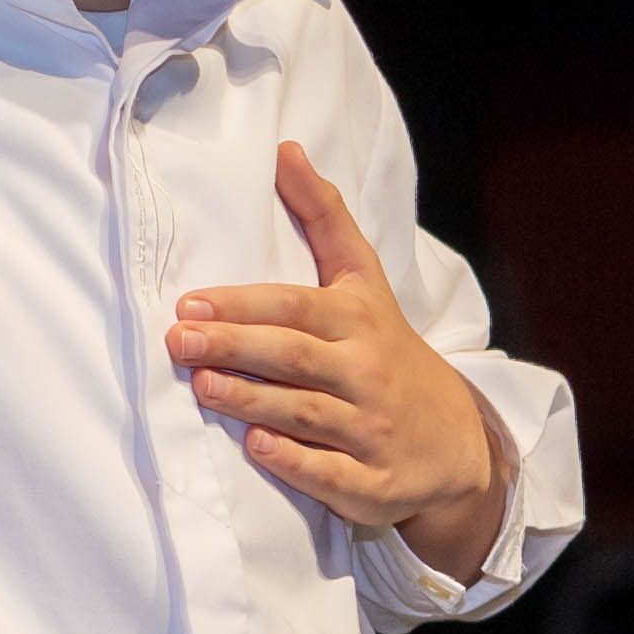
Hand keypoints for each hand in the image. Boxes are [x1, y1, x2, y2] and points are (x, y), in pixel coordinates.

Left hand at [167, 145, 510, 573]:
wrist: (455, 442)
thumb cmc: (388, 351)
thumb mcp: (365, 283)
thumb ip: (325, 220)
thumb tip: (285, 150)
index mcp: (361, 322)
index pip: (298, 308)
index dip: (244, 304)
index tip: (190, 302)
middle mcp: (369, 373)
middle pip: (295, 357)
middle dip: (235, 347)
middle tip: (179, 341)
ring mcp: (372, 431)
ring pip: (306, 413)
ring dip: (250, 401)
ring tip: (200, 386)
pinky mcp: (372, 483)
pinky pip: (330, 474)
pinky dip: (293, 461)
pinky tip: (255, 446)